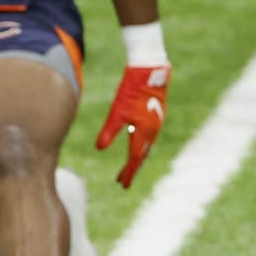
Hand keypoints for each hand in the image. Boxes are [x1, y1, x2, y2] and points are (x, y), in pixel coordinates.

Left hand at [95, 64, 170, 188]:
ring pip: (146, 147)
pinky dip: (141, 147)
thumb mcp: (117, 112)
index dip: (128, 172)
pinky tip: (136, 146)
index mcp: (144, 132)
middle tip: (122, 181)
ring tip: (127, 168)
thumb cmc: (131, 91)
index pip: (135, 158)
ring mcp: (156, 123)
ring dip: (137, 159)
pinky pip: (148, 138)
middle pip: (141, 155)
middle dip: (132, 169)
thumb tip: (99, 148)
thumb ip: (109, 131)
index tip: (122, 185)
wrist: (148, 71)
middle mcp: (153, 131)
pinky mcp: (156, 116)